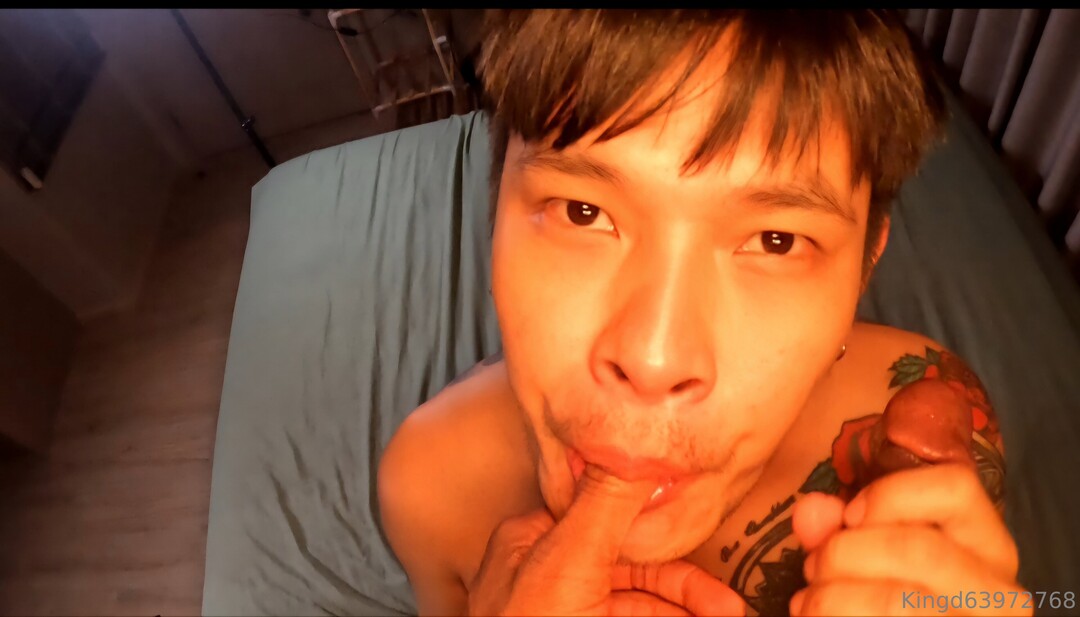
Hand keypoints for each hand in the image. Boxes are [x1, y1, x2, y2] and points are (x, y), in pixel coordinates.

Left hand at [467, 464, 745, 615]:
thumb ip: (605, 504)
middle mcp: (547, 576)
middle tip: (731, 608)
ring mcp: (567, 612)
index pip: (611, 519)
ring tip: (728, 616)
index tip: (709, 536)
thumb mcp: (566, 561)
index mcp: (532, 542)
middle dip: (689, 589)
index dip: (666, 530)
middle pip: (636, 569)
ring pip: (641, 607)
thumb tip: (638, 441)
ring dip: (685, 612)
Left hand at [792, 464, 1027, 615]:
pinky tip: (812, 615)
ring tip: (809, 599)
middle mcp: (999, 590)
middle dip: (845, 553)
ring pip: (898, 601)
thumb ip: (834, 529)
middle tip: (813, 567)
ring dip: (833, 596)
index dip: (890, 495)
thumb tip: (812, 509)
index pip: (957, 488)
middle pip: (920, 549)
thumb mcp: (859, 550)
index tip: (849, 516)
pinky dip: (835, 616)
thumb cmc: (874, 589)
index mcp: (986, 544)